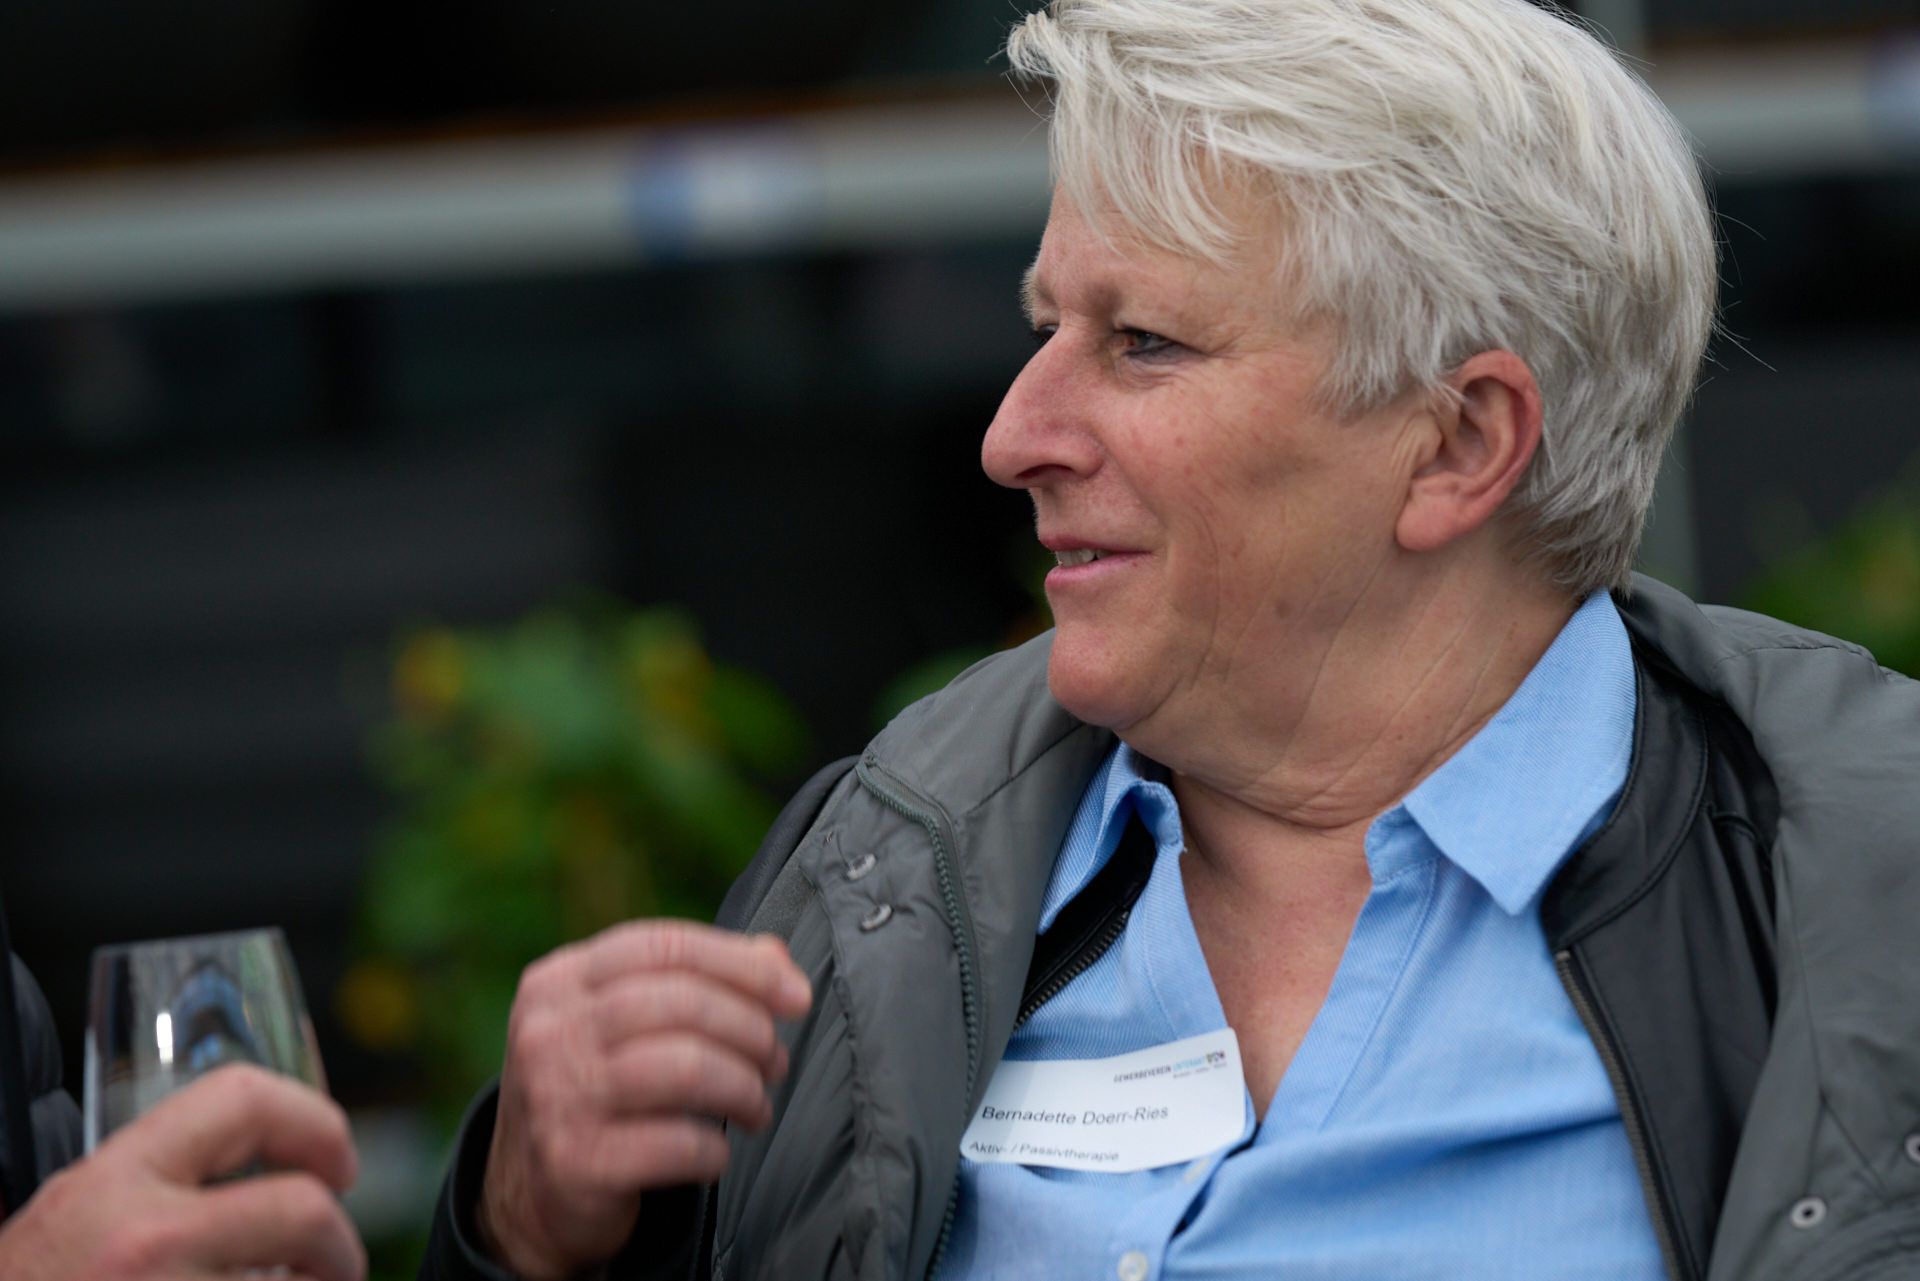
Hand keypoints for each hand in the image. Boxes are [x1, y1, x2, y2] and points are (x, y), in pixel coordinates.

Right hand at [0, 1063, 363, 1280]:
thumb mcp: (66, 1227)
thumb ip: (146, 1190)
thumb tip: (247, 1170)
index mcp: (110, 1186)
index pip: (242, 1099)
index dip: (314, 1120)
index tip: (337, 1161)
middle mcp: (145, 1243)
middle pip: (302, 1210)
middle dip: (338, 1241)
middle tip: (334, 1264)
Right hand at [478, 921, 812, 1280]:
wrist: (529, 1198)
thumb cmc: (599, 1092)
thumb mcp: (626, 1025)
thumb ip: (698, 981)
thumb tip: (776, 958)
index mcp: (560, 980)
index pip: (664, 946)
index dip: (742, 965)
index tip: (797, 996)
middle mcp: (548, 1031)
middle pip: (681, 1003)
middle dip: (751, 1030)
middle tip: (776, 1062)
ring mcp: (554, 1097)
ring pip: (686, 1068)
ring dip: (743, 1088)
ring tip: (756, 1107)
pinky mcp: (574, 1162)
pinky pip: (677, 1143)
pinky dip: (715, 1150)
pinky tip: (718, 1154)